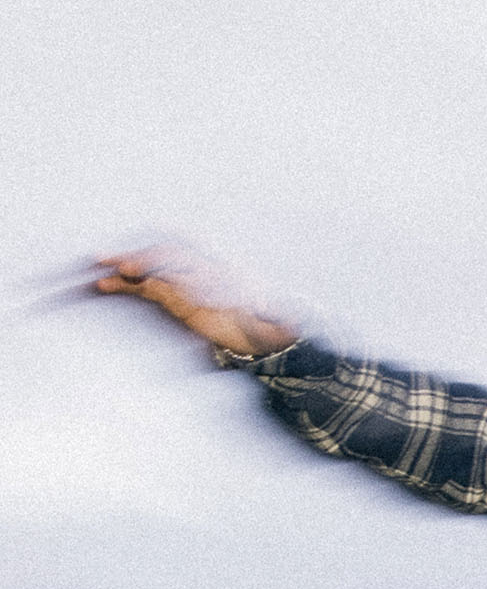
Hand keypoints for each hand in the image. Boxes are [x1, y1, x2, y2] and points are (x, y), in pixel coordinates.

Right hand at [90, 247, 299, 357]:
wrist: (271, 332)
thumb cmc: (272, 322)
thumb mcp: (277, 320)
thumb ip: (275, 315)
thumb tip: (282, 313)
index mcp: (224, 269)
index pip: (190, 259)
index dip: (170, 262)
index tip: (153, 270)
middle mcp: (202, 269)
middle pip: (166, 256)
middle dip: (143, 258)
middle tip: (118, 265)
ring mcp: (186, 281)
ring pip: (152, 268)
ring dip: (127, 266)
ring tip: (101, 266)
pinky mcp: (175, 297)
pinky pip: (146, 286)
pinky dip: (127, 284)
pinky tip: (106, 284)